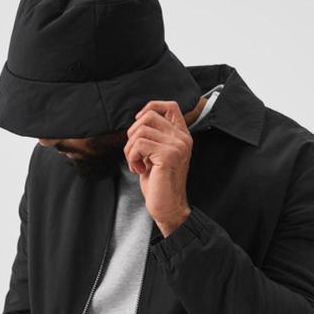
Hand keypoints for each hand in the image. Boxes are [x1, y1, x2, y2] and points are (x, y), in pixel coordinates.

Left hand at [124, 100, 191, 235]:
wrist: (168, 207)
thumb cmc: (159, 184)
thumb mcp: (156, 155)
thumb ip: (153, 137)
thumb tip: (137, 122)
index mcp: (182, 136)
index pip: (170, 106)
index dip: (150, 107)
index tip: (138, 122)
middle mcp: (182, 139)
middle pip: (149, 117)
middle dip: (132, 134)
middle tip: (134, 154)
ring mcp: (177, 146)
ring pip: (140, 131)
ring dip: (130, 149)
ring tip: (137, 164)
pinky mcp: (168, 155)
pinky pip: (138, 145)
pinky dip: (132, 157)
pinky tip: (139, 170)